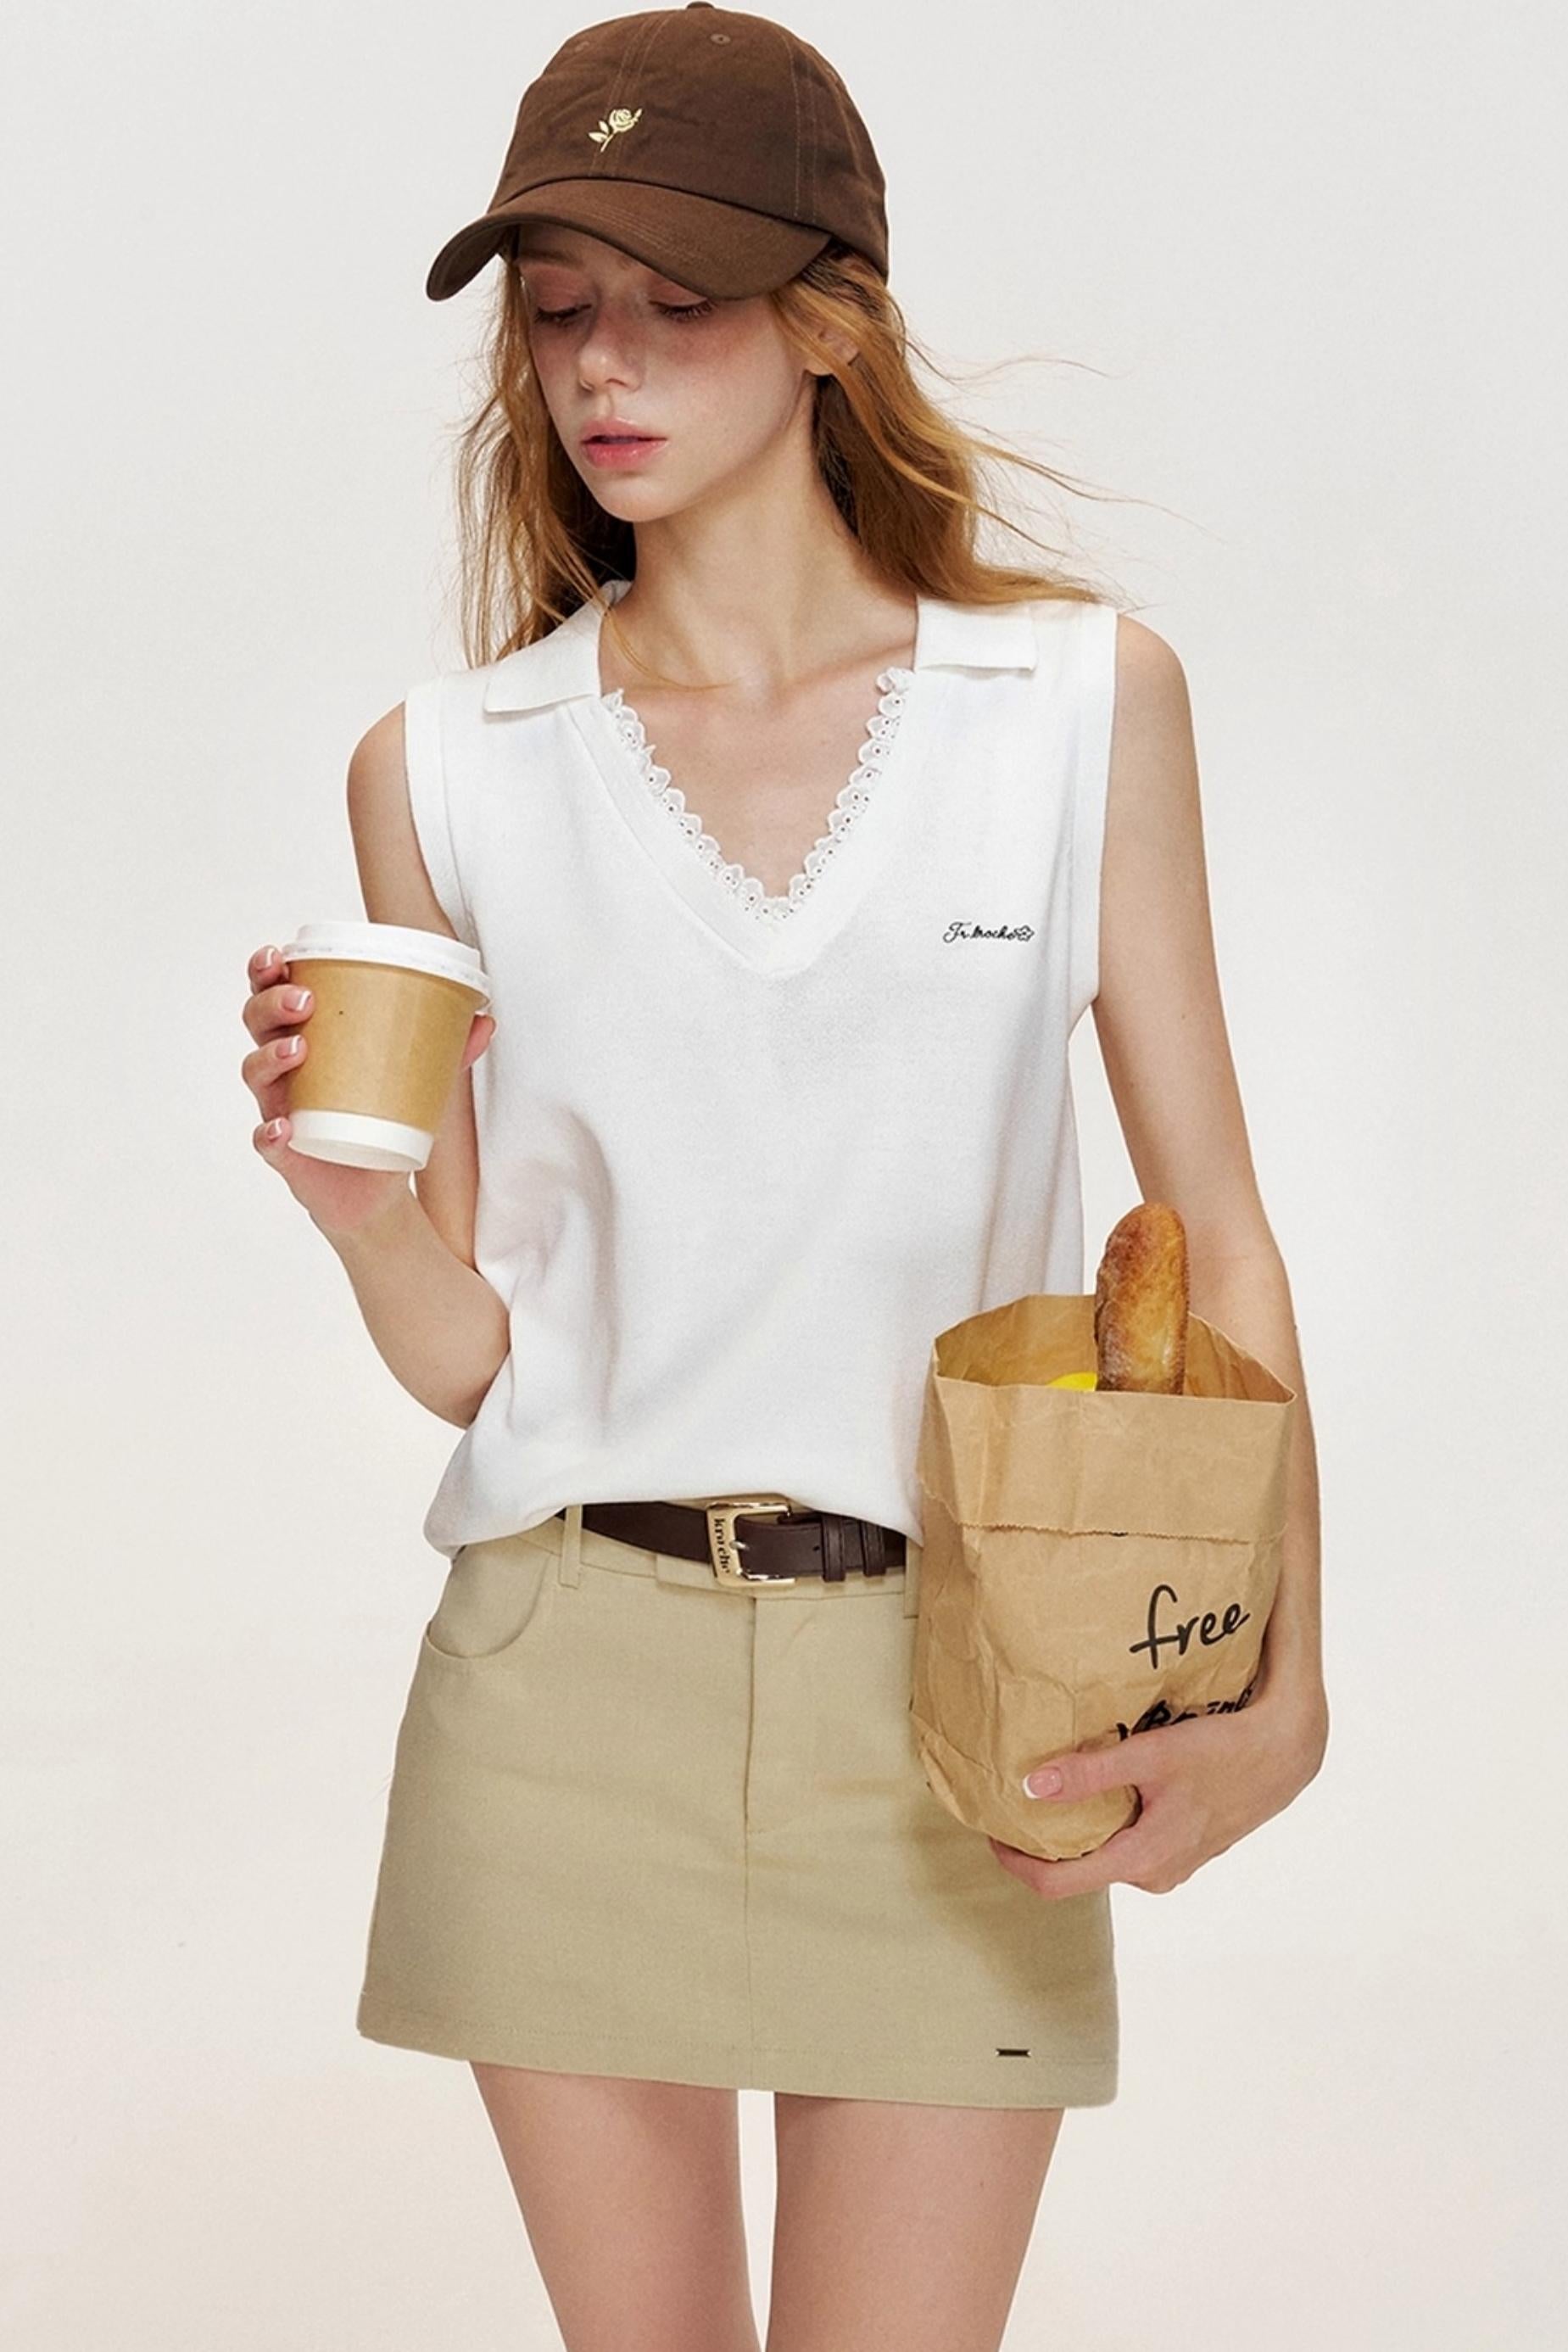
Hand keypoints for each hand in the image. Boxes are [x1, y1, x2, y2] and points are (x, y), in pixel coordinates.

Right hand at [242, 941, 494, 1237]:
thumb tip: (487, 1020)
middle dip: (270, 1003)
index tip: (280, 954)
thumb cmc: (384, 1122)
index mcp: (307, 1037)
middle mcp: (284, 1069)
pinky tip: (283, 1126)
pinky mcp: (285, 1153)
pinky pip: (265, 1140)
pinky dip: (269, 1132)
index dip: (266, 971)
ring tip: (298, 1048)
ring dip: (270, 1056)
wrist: (376, 1193)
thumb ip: (449, 1052)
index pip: (273, 994)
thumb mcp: (418, 1082)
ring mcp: (279, 1108)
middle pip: (256, 1023)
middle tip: (304, 1000)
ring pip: (255, 1073)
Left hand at [988, 1692, 1327, 1899]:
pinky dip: (1105, 1822)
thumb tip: (1030, 1786)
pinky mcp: (1182, 1845)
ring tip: (1046, 1789)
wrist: (1286, 1752)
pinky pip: (1128, 1843)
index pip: (1057, 1885)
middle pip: (1077, 1871)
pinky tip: (1097, 1786)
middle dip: (1041, 1843)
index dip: (1015, 1864)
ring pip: (1105, 1854)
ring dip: (1075, 1831)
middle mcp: (1154, 1873)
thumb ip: (1091, 1772)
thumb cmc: (1223, 1750)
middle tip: (1010, 1801)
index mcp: (1143, 1860)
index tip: (989, 1832)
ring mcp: (1170, 1863)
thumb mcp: (1153, 1756)